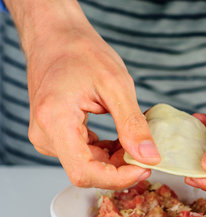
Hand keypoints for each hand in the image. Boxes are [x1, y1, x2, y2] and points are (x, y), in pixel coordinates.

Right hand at [16, 1, 159, 188]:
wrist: (58, 37)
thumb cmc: (82, 53)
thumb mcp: (116, 85)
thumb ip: (132, 124)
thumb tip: (149, 157)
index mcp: (55, 122)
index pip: (85, 172)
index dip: (118, 179)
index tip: (146, 169)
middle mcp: (45, 135)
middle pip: (88, 172)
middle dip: (122, 168)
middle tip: (148, 152)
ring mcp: (48, 137)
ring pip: (89, 165)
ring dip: (117, 159)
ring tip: (136, 137)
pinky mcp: (56, 136)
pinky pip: (86, 155)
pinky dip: (109, 151)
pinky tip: (123, 138)